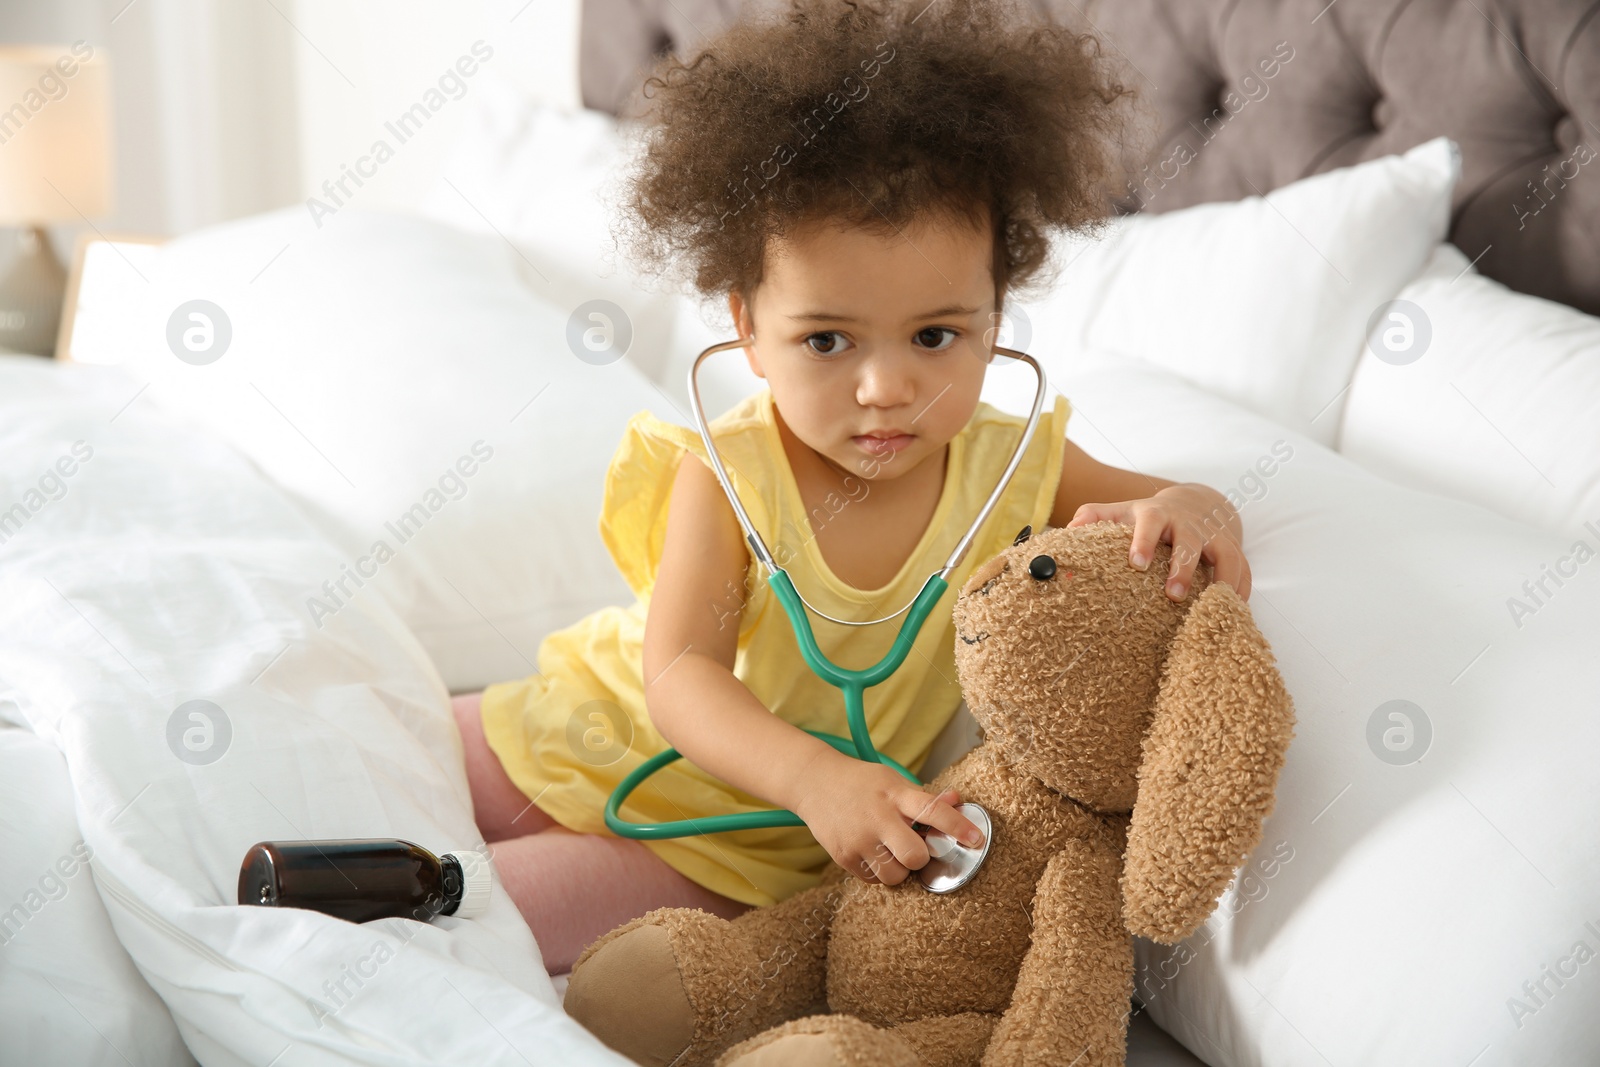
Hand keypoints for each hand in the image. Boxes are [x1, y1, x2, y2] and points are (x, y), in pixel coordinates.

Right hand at [792, 751, 985, 885]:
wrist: (814, 782)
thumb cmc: (863, 783)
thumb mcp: (893, 781)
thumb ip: (923, 797)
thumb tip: (958, 800)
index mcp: (894, 794)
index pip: (932, 810)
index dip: (958, 826)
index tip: (977, 839)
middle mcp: (877, 817)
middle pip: (914, 856)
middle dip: (921, 858)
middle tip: (914, 848)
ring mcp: (858, 839)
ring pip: (895, 876)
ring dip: (901, 869)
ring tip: (891, 851)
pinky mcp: (843, 856)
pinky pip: (874, 880)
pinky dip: (880, 872)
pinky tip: (874, 854)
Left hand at [1067, 483, 1250, 601]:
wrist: (1196, 502)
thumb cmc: (1151, 515)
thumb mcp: (1123, 510)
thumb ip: (1095, 516)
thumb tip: (1069, 529)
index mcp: (1158, 514)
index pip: (1149, 524)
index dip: (1143, 542)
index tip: (1136, 564)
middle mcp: (1190, 524)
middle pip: (1190, 543)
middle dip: (1184, 568)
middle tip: (1173, 595)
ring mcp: (1216, 537)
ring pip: (1227, 556)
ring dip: (1222, 581)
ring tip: (1213, 608)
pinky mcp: (1235, 550)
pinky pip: (1245, 570)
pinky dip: (1242, 589)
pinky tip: (1233, 611)